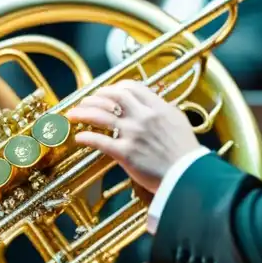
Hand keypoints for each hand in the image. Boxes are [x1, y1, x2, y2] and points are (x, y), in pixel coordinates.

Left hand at [65, 80, 200, 193]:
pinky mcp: (125, 153)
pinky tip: (79, 137)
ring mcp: (133, 134)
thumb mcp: (179, 122)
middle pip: (112, 97)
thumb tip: (156, 105)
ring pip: (101, 116)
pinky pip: (100, 141)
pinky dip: (86, 138)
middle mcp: (143, 117)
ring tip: (73, 114)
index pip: (131, 88)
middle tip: (86, 100)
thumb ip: (165, 111)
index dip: (114, 87)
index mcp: (158, 107)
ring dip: (83, 113)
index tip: (107, 91)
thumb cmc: (186, 153)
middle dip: (95, 96)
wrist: (188, 175)